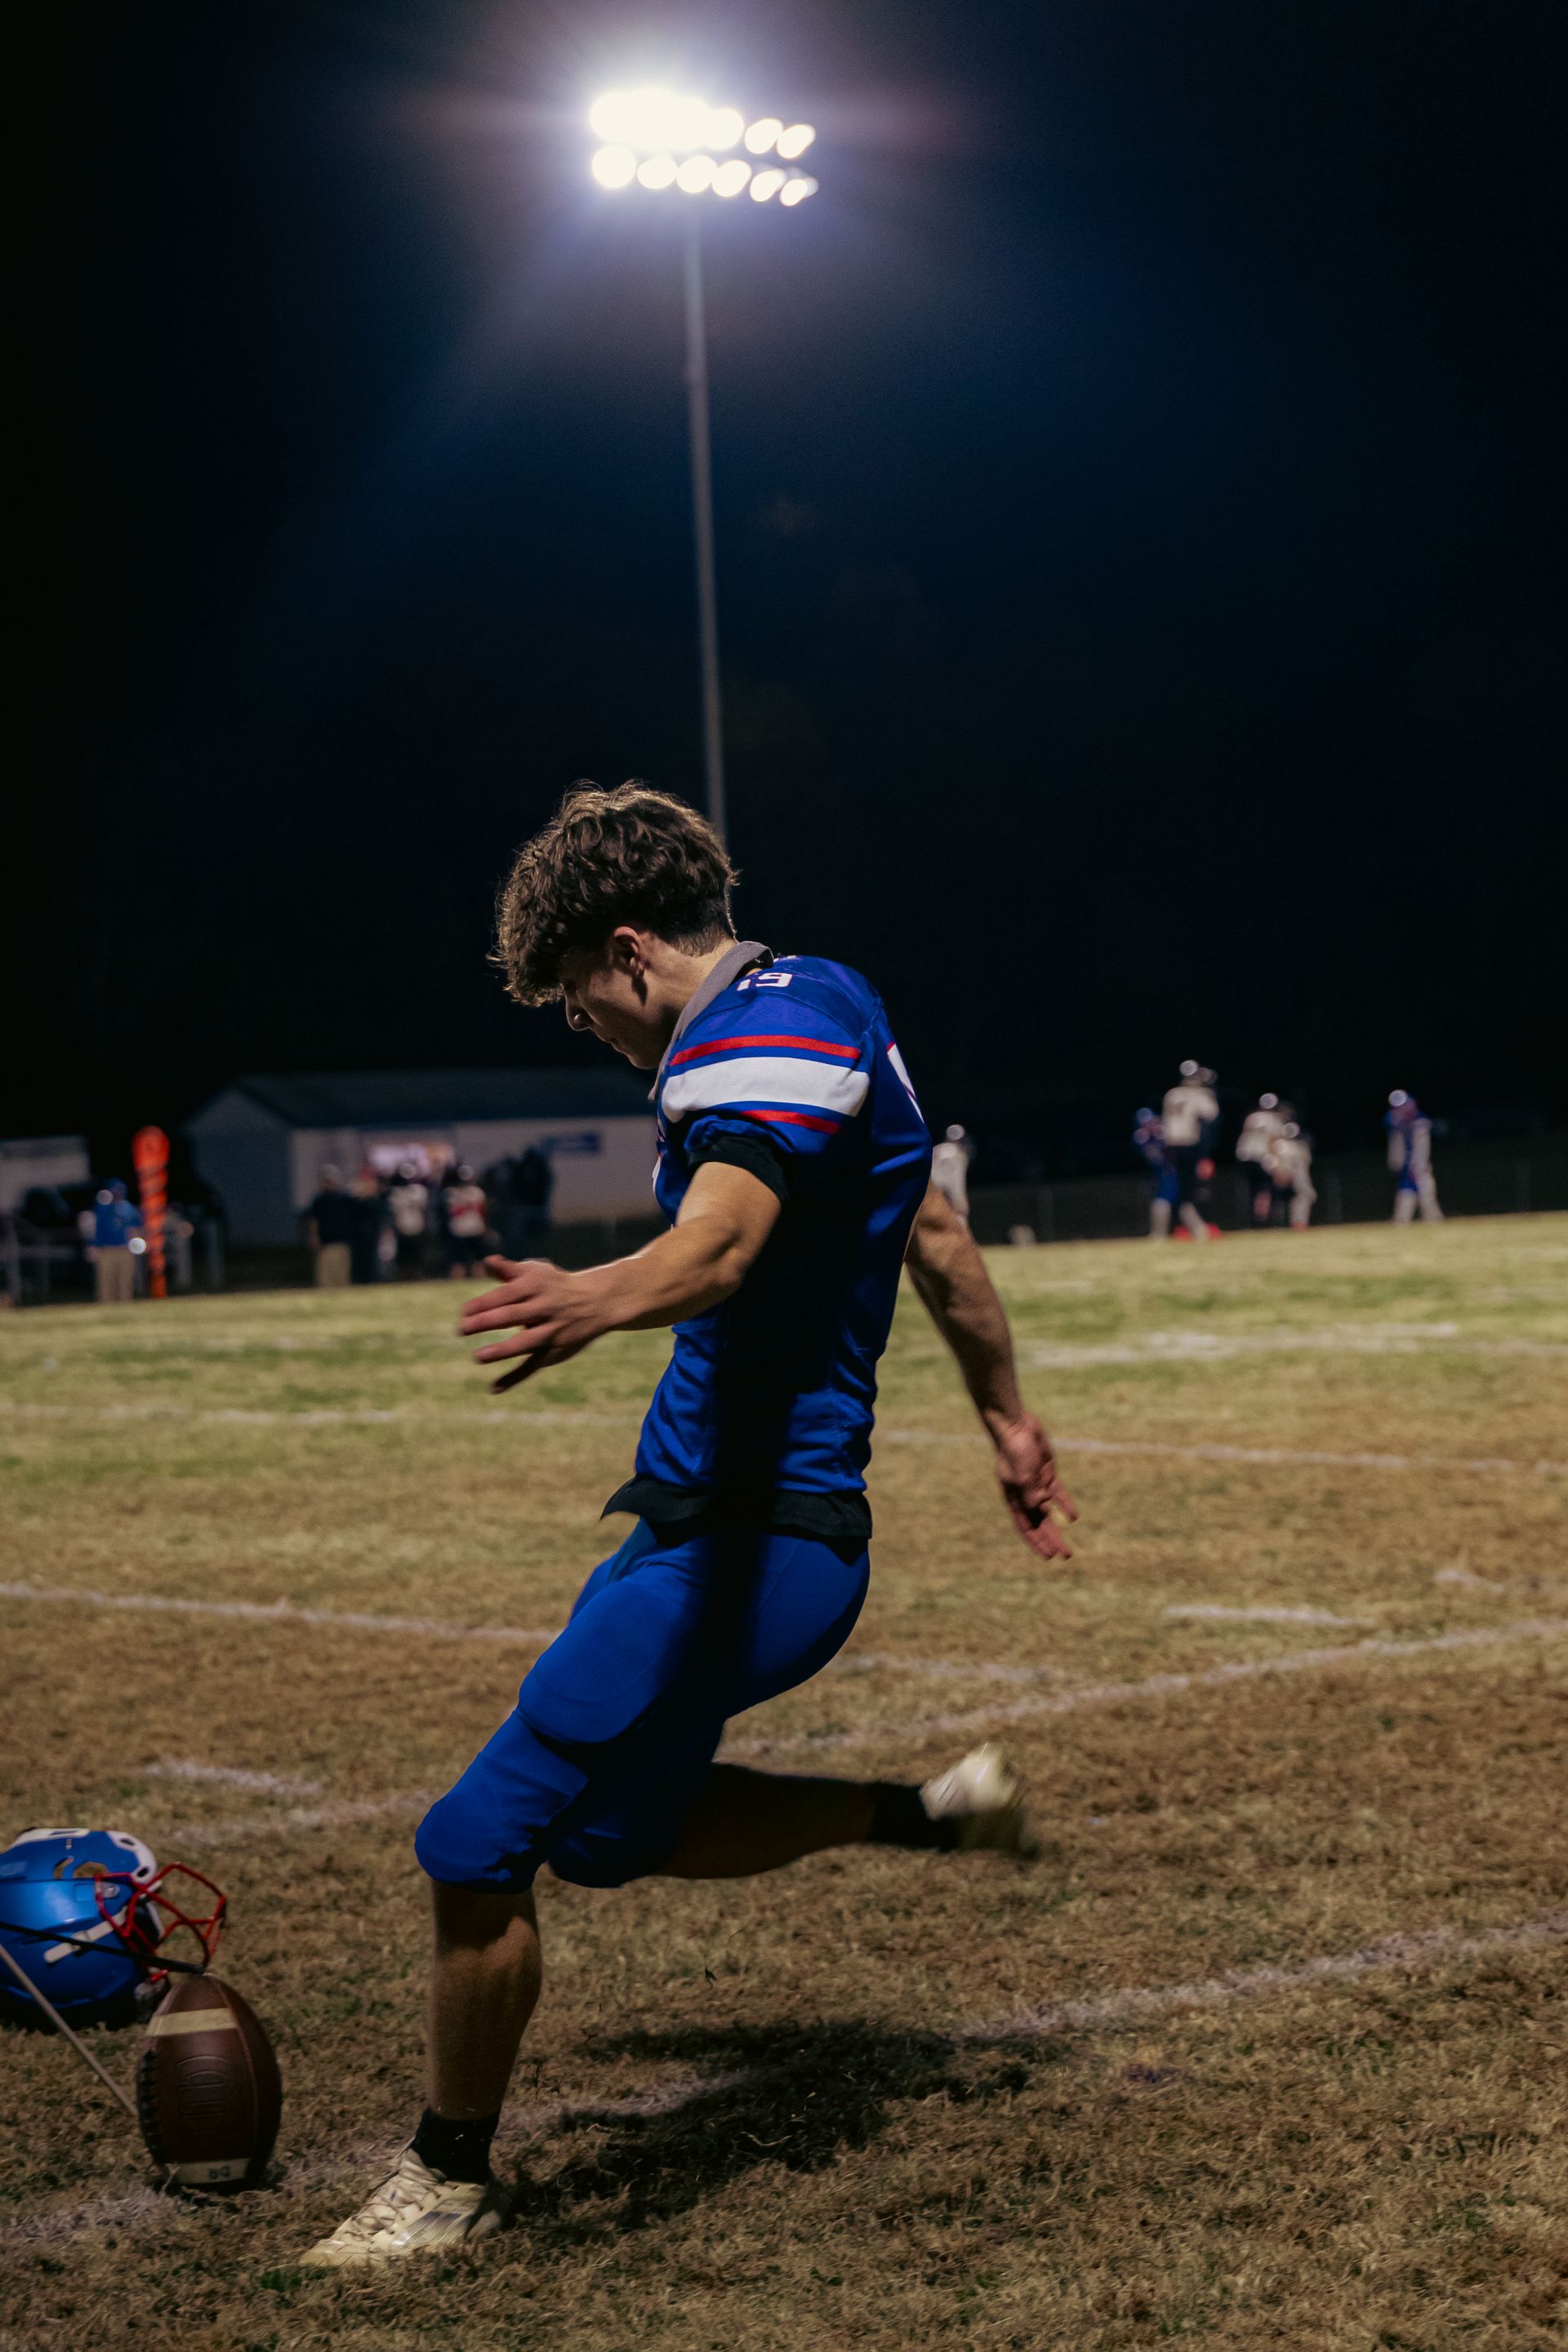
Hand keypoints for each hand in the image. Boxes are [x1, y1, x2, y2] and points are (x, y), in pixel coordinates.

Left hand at [458, 1257, 606, 1392]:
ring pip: (525, 1342)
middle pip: (512, 1315)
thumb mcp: (536, 1272)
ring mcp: (551, 1331)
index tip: (464, 1311)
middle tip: (462, 1328)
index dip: (484, 1303)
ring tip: (478, 1356)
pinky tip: (494, 1388)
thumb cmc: (556, 1285)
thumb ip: (509, 1270)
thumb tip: (486, 1262)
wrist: (598, 1301)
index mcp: (535, 1287)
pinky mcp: (555, 1351)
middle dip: (487, 1322)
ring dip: (502, 1350)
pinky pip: (533, 1366)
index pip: (506, 1295)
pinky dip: (515, 1378)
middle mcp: (545, 1308)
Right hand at [992, 1413, 1077, 1561]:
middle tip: (1065, 1555)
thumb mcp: (1022, 1473)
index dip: (1037, 1542)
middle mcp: (1024, 1495)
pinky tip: (1073, 1517)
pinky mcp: (1046, 1473)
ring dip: (1057, 1528)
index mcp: (1013, 1499)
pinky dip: (1064, 1505)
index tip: (1049, 1556)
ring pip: (1048, 1512)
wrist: (1015, 1425)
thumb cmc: (1014, 1450)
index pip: (1026, 1527)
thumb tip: (1042, 1510)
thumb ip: (1031, 1492)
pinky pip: (1057, 1494)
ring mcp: (1036, 1485)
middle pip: (1039, 1523)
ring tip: (1067, 1545)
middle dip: (1051, 1540)